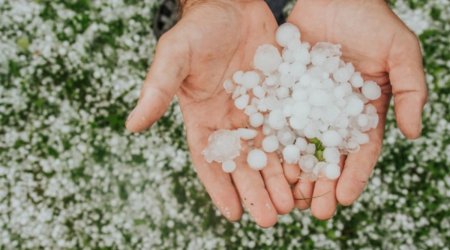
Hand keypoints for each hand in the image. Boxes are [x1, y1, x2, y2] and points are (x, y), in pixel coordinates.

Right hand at [126, 0, 293, 226]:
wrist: (232, 4)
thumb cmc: (199, 29)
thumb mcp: (175, 56)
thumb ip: (157, 89)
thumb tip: (132, 125)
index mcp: (203, 118)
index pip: (209, 160)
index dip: (220, 188)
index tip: (234, 214)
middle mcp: (231, 121)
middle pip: (244, 164)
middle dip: (256, 192)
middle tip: (272, 218)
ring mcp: (258, 111)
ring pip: (270, 152)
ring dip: (280, 179)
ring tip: (293, 203)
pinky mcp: (280, 98)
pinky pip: (291, 128)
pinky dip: (299, 150)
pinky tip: (311, 168)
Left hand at [284, 0, 427, 218]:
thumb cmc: (372, 20)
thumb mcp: (401, 52)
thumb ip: (411, 91)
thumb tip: (414, 133)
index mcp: (363, 111)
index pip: (361, 150)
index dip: (353, 175)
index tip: (342, 199)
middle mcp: (333, 113)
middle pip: (328, 156)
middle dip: (322, 184)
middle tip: (313, 212)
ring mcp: (307, 104)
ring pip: (300, 144)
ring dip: (295, 172)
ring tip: (288, 197)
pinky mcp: (285, 92)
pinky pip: (278, 120)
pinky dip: (273, 142)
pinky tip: (266, 162)